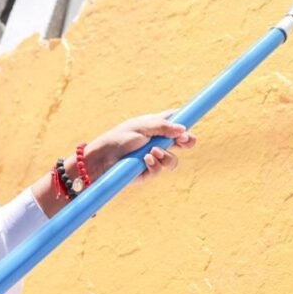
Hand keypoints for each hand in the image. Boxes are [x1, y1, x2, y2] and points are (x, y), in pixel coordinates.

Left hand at [82, 109, 196, 183]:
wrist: (103, 159)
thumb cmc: (119, 138)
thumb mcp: (141, 128)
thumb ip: (162, 127)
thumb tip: (183, 129)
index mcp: (155, 127)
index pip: (174, 122)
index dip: (184, 123)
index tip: (189, 125)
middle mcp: (157, 142)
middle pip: (181, 142)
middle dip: (186, 142)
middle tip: (184, 141)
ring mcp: (154, 157)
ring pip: (173, 159)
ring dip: (166, 155)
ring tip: (153, 151)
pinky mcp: (149, 171)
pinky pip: (160, 169)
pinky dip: (155, 164)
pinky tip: (145, 160)